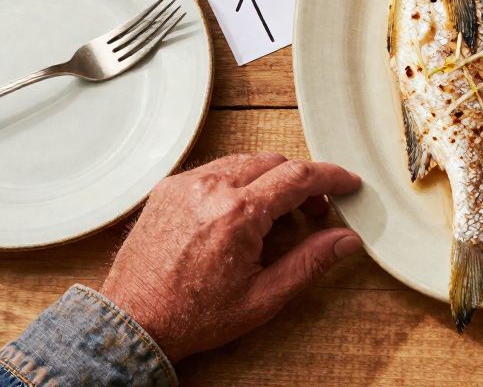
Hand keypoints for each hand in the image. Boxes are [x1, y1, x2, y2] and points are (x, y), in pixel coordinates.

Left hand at [99, 153, 361, 361]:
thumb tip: (346, 240)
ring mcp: (186, 185)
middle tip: (314, 211)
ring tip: (278, 213)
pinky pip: (215, 169)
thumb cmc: (194, 316)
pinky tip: (242, 210)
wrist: (135, 321)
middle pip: (274, 162)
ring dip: (270, 178)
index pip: (299, 176)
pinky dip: (238, 181)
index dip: (331, 177)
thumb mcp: (263, 297)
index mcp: (238, 214)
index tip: (347, 183)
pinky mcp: (168, 189)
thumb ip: (309, 262)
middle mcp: (211, 188)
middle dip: (302, 181)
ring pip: (244, 161)